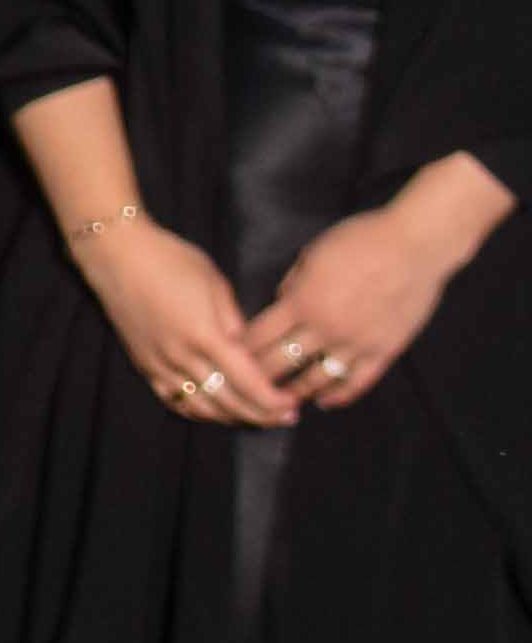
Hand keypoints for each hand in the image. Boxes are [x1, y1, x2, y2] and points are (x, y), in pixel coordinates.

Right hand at [74, 216, 296, 426]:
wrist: (116, 254)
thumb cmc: (170, 260)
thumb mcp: (215, 284)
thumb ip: (234, 322)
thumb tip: (247, 351)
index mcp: (204, 335)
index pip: (247, 382)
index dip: (273, 400)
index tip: (293, 404)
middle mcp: (181, 357)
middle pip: (228, 401)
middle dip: (262, 414)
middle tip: (285, 417)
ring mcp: (159, 364)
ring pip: (201, 407)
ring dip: (232, 417)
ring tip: (256, 416)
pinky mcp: (143, 364)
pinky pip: (174, 400)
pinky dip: (198, 412)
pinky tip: (216, 411)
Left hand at [240, 196, 468, 410]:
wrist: (414, 245)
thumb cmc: (361, 240)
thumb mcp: (312, 254)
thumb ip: (294, 284)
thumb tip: (282, 303)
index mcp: (301, 301)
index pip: (259, 335)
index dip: (240, 350)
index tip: (227, 359)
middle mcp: (325, 327)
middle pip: (281, 362)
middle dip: (258, 377)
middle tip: (245, 389)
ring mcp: (355, 342)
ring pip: (316, 379)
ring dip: (296, 392)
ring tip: (280, 402)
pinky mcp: (384, 350)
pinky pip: (357, 381)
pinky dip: (339, 395)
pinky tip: (325, 402)